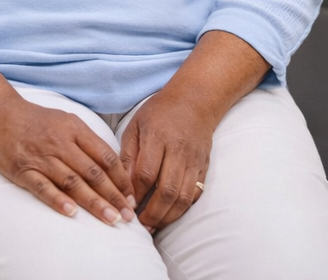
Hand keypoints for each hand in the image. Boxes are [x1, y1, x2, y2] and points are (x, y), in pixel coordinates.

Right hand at [0, 96, 137, 225]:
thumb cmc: (37, 121)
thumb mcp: (67, 121)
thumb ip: (89, 142)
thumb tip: (115, 167)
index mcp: (74, 129)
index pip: (105, 157)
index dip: (122, 179)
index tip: (132, 197)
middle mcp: (60, 143)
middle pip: (93, 173)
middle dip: (114, 196)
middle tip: (128, 216)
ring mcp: (41, 157)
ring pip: (72, 182)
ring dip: (93, 202)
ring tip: (110, 219)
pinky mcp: (23, 170)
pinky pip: (42, 187)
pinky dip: (57, 200)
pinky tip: (71, 212)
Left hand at [119, 90, 215, 231]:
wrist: (195, 101)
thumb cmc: (159, 112)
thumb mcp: (136, 126)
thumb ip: (128, 155)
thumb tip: (123, 185)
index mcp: (158, 137)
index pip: (146, 173)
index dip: (135, 194)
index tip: (125, 204)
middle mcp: (179, 151)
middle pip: (167, 190)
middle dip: (152, 212)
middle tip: (139, 225)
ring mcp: (194, 161)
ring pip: (184, 196)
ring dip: (168, 216)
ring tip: (153, 226)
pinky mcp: (204, 167)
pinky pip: (195, 194)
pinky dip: (182, 208)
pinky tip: (169, 215)